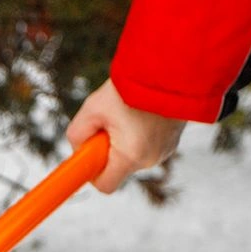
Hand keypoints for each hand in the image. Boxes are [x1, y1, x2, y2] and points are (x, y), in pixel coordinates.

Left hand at [66, 80, 185, 193]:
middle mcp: (151, 159)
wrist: (172, 66)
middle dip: (108, 148)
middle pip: (118, 167)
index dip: (92, 173)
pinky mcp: (173, 139)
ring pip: (132, 154)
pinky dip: (139, 131)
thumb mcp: (93, 108)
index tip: (88, 155)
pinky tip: (142, 109)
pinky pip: (147, 143)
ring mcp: (165, 150)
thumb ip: (77, 133)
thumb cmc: (132, 86)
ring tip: (128, 109)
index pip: (105, 185)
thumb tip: (78, 147)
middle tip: (108, 119)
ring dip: (123, 137)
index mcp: (131, 157)